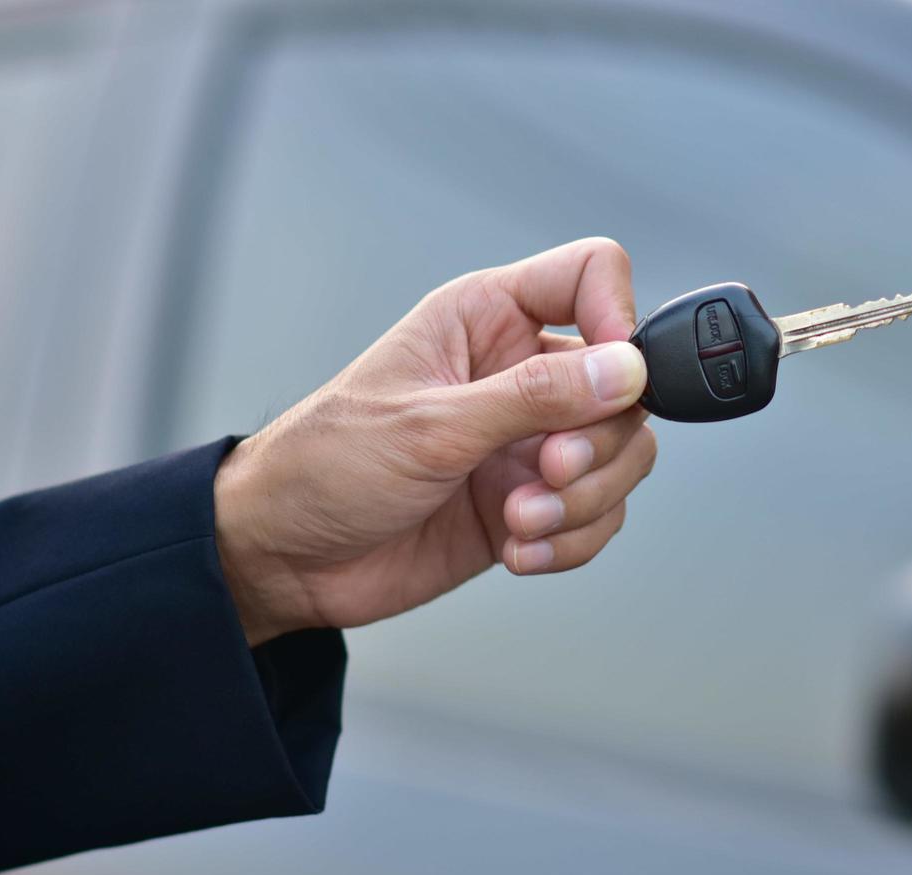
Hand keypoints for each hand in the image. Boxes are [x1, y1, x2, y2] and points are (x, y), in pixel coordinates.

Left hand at [212, 238, 656, 645]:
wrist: (286, 560)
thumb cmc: (324, 467)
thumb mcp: (429, 425)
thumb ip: (534, 397)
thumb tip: (625, 370)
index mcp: (487, 318)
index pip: (589, 276)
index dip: (616, 315)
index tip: (611, 379)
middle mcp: (518, 373)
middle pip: (625, 386)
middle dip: (596, 442)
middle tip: (546, 471)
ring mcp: (528, 442)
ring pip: (622, 458)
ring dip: (584, 501)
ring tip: (521, 520)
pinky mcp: (532, 502)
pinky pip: (597, 517)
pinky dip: (570, 541)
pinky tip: (518, 549)